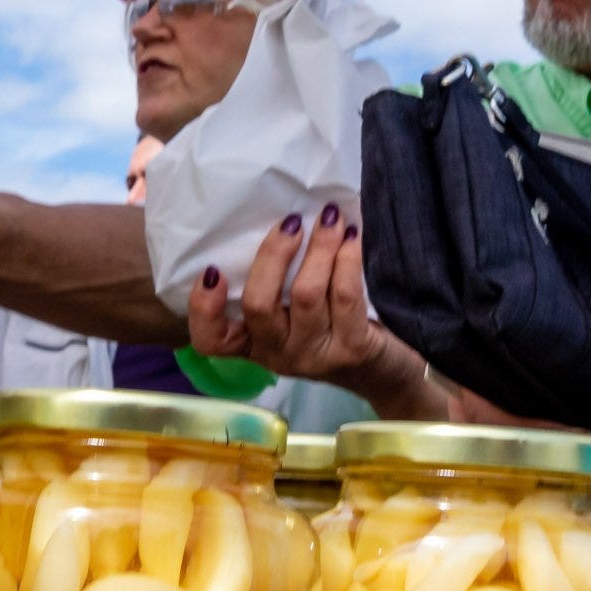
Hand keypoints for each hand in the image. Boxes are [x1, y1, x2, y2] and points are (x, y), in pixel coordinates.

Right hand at [187, 202, 449, 419]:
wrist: (386, 371)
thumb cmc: (332, 327)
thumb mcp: (293, 313)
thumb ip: (274, 282)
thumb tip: (274, 219)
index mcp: (254, 343)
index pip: (211, 340)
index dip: (204, 308)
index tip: (213, 269)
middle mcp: (278, 354)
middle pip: (258, 305)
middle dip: (273, 255)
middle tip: (291, 222)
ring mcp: (314, 355)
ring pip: (305, 295)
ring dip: (318, 248)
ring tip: (329, 218)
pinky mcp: (351, 349)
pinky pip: (345, 295)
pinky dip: (347, 258)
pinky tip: (352, 237)